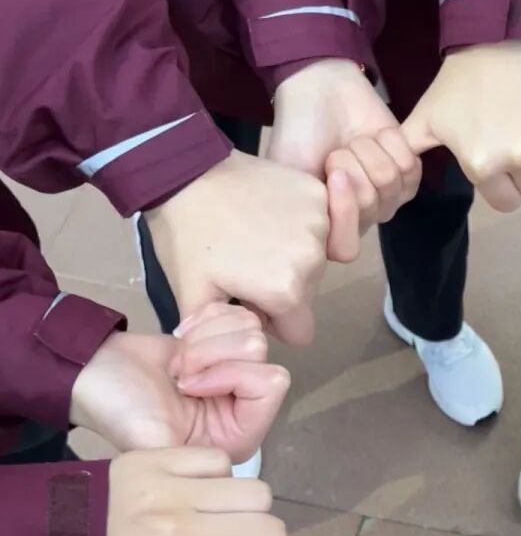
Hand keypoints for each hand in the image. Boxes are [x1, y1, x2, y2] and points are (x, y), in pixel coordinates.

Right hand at [70, 303, 289, 462]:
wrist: (92, 373)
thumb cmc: (120, 413)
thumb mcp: (156, 447)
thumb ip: (194, 461)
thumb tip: (227, 474)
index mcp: (239, 438)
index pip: (271, 383)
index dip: (229, 375)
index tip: (186, 385)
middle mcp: (245, 407)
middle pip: (260, 350)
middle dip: (211, 352)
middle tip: (178, 373)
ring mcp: (235, 372)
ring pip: (250, 328)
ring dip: (204, 337)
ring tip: (177, 361)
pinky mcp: (223, 343)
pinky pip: (237, 314)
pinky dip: (204, 318)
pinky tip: (181, 338)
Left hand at [145, 150, 329, 344]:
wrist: (184, 172)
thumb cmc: (186, 236)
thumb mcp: (191, 295)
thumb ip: (212, 335)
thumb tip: (215, 363)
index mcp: (285, 292)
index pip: (300, 333)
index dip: (273, 322)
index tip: (248, 299)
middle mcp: (313, 261)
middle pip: (309, 297)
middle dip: (283, 288)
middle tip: (246, 262)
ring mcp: (318, 223)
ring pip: (317, 262)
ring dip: (292, 257)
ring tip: (253, 236)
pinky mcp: (317, 195)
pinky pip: (322, 225)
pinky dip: (300, 224)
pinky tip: (267, 215)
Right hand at [267, 59, 420, 260]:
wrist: (318, 91)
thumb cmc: (298, 134)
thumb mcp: (287, 176)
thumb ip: (302, 211)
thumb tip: (320, 229)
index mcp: (328, 225)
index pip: (345, 248)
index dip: (344, 212)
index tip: (334, 175)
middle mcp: (360, 218)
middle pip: (371, 206)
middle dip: (351, 165)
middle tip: (336, 150)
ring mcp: (386, 197)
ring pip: (391, 183)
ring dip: (368, 150)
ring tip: (354, 140)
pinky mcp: (408, 172)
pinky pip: (412, 167)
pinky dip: (391, 142)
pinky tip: (376, 135)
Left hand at [402, 42, 520, 211]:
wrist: (499, 34)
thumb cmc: (461, 79)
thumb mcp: (427, 117)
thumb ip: (410, 151)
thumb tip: (396, 175)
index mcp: (483, 166)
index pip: (507, 202)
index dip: (504, 185)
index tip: (501, 162)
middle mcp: (519, 159)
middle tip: (517, 137)